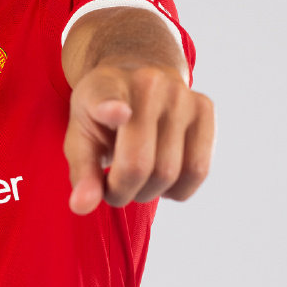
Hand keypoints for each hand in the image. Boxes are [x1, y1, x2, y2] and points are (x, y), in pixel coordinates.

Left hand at [63, 62, 214, 214]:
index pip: (107, 98)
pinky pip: (198, 170)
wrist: (136, 79)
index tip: (118, 113)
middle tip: (112, 187)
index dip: (111, 108)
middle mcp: (146, 83)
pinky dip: (178, 190)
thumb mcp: (80, 139)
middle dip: (123, 192)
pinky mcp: (205, 106)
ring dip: (149, 193)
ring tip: (135, 178)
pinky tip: (161, 178)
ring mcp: (180, 93)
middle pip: (138, 165)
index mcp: (103, 86)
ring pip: (170, 173)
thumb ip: (82, 173)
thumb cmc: (102, 118)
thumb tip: (81, 207)